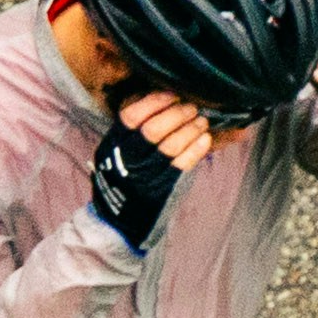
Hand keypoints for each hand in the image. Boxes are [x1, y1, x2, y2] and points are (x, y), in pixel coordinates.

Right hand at [81, 110, 201, 240]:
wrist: (116, 222)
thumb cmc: (119, 181)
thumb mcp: (113, 154)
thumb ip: (129, 133)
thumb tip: (161, 103)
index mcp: (113, 145)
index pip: (131, 116)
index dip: (154, 102)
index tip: (172, 95)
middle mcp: (127, 159)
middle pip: (153, 130)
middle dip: (176, 114)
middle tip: (191, 107)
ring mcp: (145, 175)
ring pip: (171, 146)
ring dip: (190, 129)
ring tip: (201, 120)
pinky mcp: (162, 188)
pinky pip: (182, 165)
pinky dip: (196, 149)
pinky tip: (205, 138)